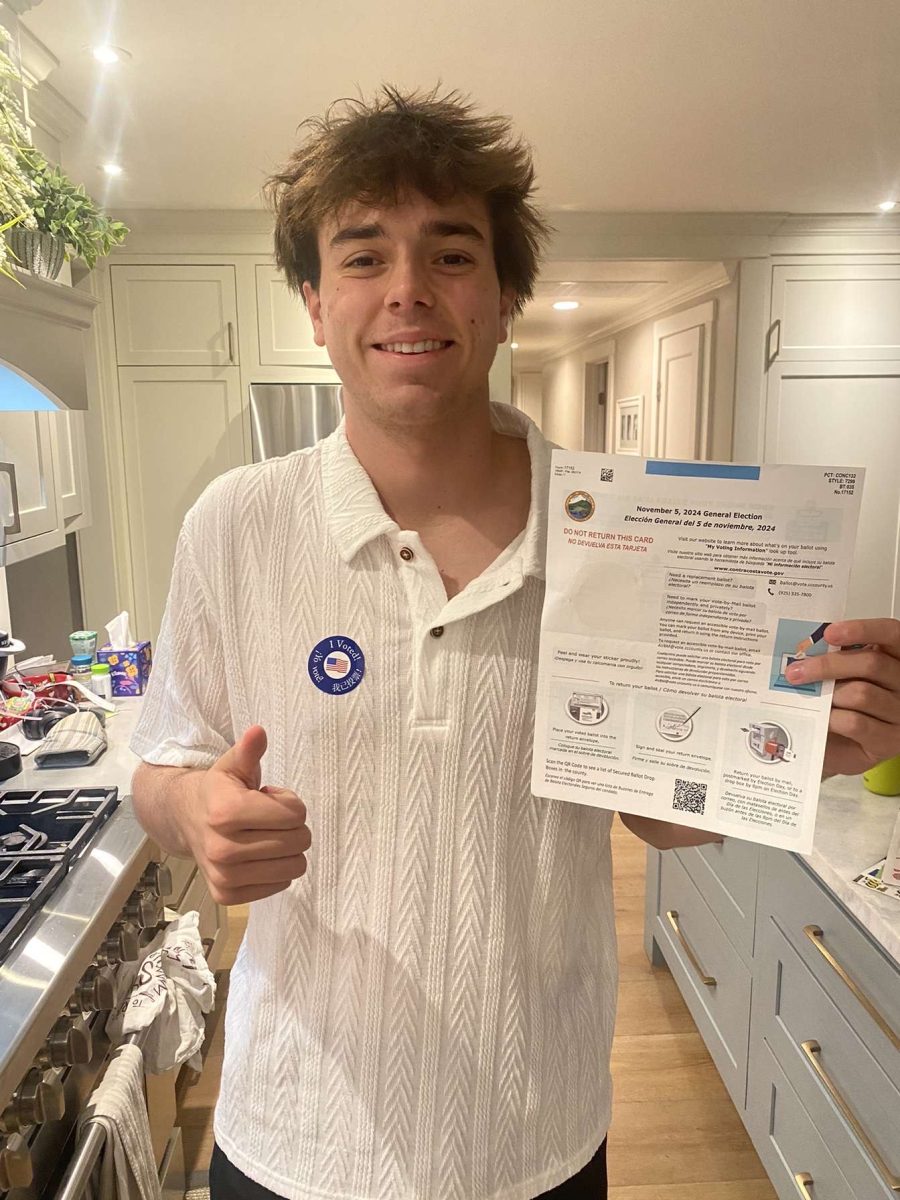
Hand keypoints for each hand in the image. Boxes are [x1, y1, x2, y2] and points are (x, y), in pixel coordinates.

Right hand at [184, 726, 310, 904]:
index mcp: (226, 812)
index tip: (269, 797)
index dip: (289, 802)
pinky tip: (256, 854)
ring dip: (287, 849)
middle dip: (292, 826)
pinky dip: (277, 870)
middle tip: (267, 818)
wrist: (184, 819)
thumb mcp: (232, 765)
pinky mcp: (228, 896)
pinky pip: (281, 885)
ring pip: (295, 867)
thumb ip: (248, 750)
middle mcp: (223, 849)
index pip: (295, 814)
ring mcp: (224, 877)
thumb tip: (258, 732)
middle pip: (299, 841)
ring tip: (262, 835)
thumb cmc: (218, 791)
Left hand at [784, 619, 899, 776]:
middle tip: (796, 671)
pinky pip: (856, 723)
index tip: (829, 633)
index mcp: (896, 659)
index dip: (863, 629)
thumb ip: (838, 658)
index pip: (891, 633)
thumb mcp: (845, 675)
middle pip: (871, 664)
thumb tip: (810, 647)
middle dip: (827, 665)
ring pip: (862, 694)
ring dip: (828, 695)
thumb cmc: (845, 705)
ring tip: (807, 697)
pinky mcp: (890, 740)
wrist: (846, 747)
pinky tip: (820, 719)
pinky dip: (832, 719)